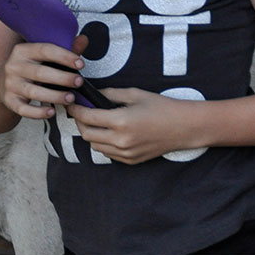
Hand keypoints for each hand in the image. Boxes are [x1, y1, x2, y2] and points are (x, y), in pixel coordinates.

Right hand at [0, 34, 89, 119]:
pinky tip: (51, 112)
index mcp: (22, 51)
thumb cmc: (26, 68)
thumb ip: (62, 50)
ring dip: (55, 96)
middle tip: (79, 82)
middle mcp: (14, 66)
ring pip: (34, 92)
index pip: (44, 50)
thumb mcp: (39, 56)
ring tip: (70, 98)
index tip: (80, 64)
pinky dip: (38, 112)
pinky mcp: (10, 101)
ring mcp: (10, 85)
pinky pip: (24, 109)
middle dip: (63, 78)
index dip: (64, 56)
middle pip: (40, 73)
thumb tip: (83, 40)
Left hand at [67, 88, 197, 163]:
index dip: (75, 110)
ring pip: (95, 146)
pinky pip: (108, 153)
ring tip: (94, 121)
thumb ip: (110, 94)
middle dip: (80, 122)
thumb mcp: (134, 94)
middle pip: (87, 134)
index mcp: (120, 121)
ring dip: (91, 134)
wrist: (184, 127)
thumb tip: (92, 94)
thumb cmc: (161, 107)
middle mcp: (121, 140)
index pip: (87, 118)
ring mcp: (126, 153)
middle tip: (81, 111)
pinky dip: (103, 143)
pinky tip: (108, 132)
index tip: (70, 103)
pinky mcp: (131, 160)